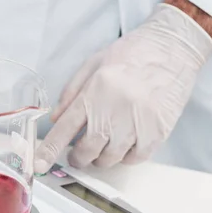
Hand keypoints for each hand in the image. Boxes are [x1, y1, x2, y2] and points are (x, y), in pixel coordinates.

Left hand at [34, 3, 211, 173]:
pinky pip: (136, 158)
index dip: (49, 151)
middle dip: (78, 157)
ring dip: (101, 158)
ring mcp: (137, 122)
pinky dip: (126, 157)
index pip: (64, 129)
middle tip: (78, 154)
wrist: (173, 47)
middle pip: (87, 150)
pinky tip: (125, 145)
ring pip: (110, 157)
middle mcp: (114, 110)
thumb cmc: (132, 54)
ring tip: (103, 145)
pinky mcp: (158, 130)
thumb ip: (71, 93)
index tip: (38, 165)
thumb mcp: (92, 65)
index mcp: (94, 92)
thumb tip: (56, 119)